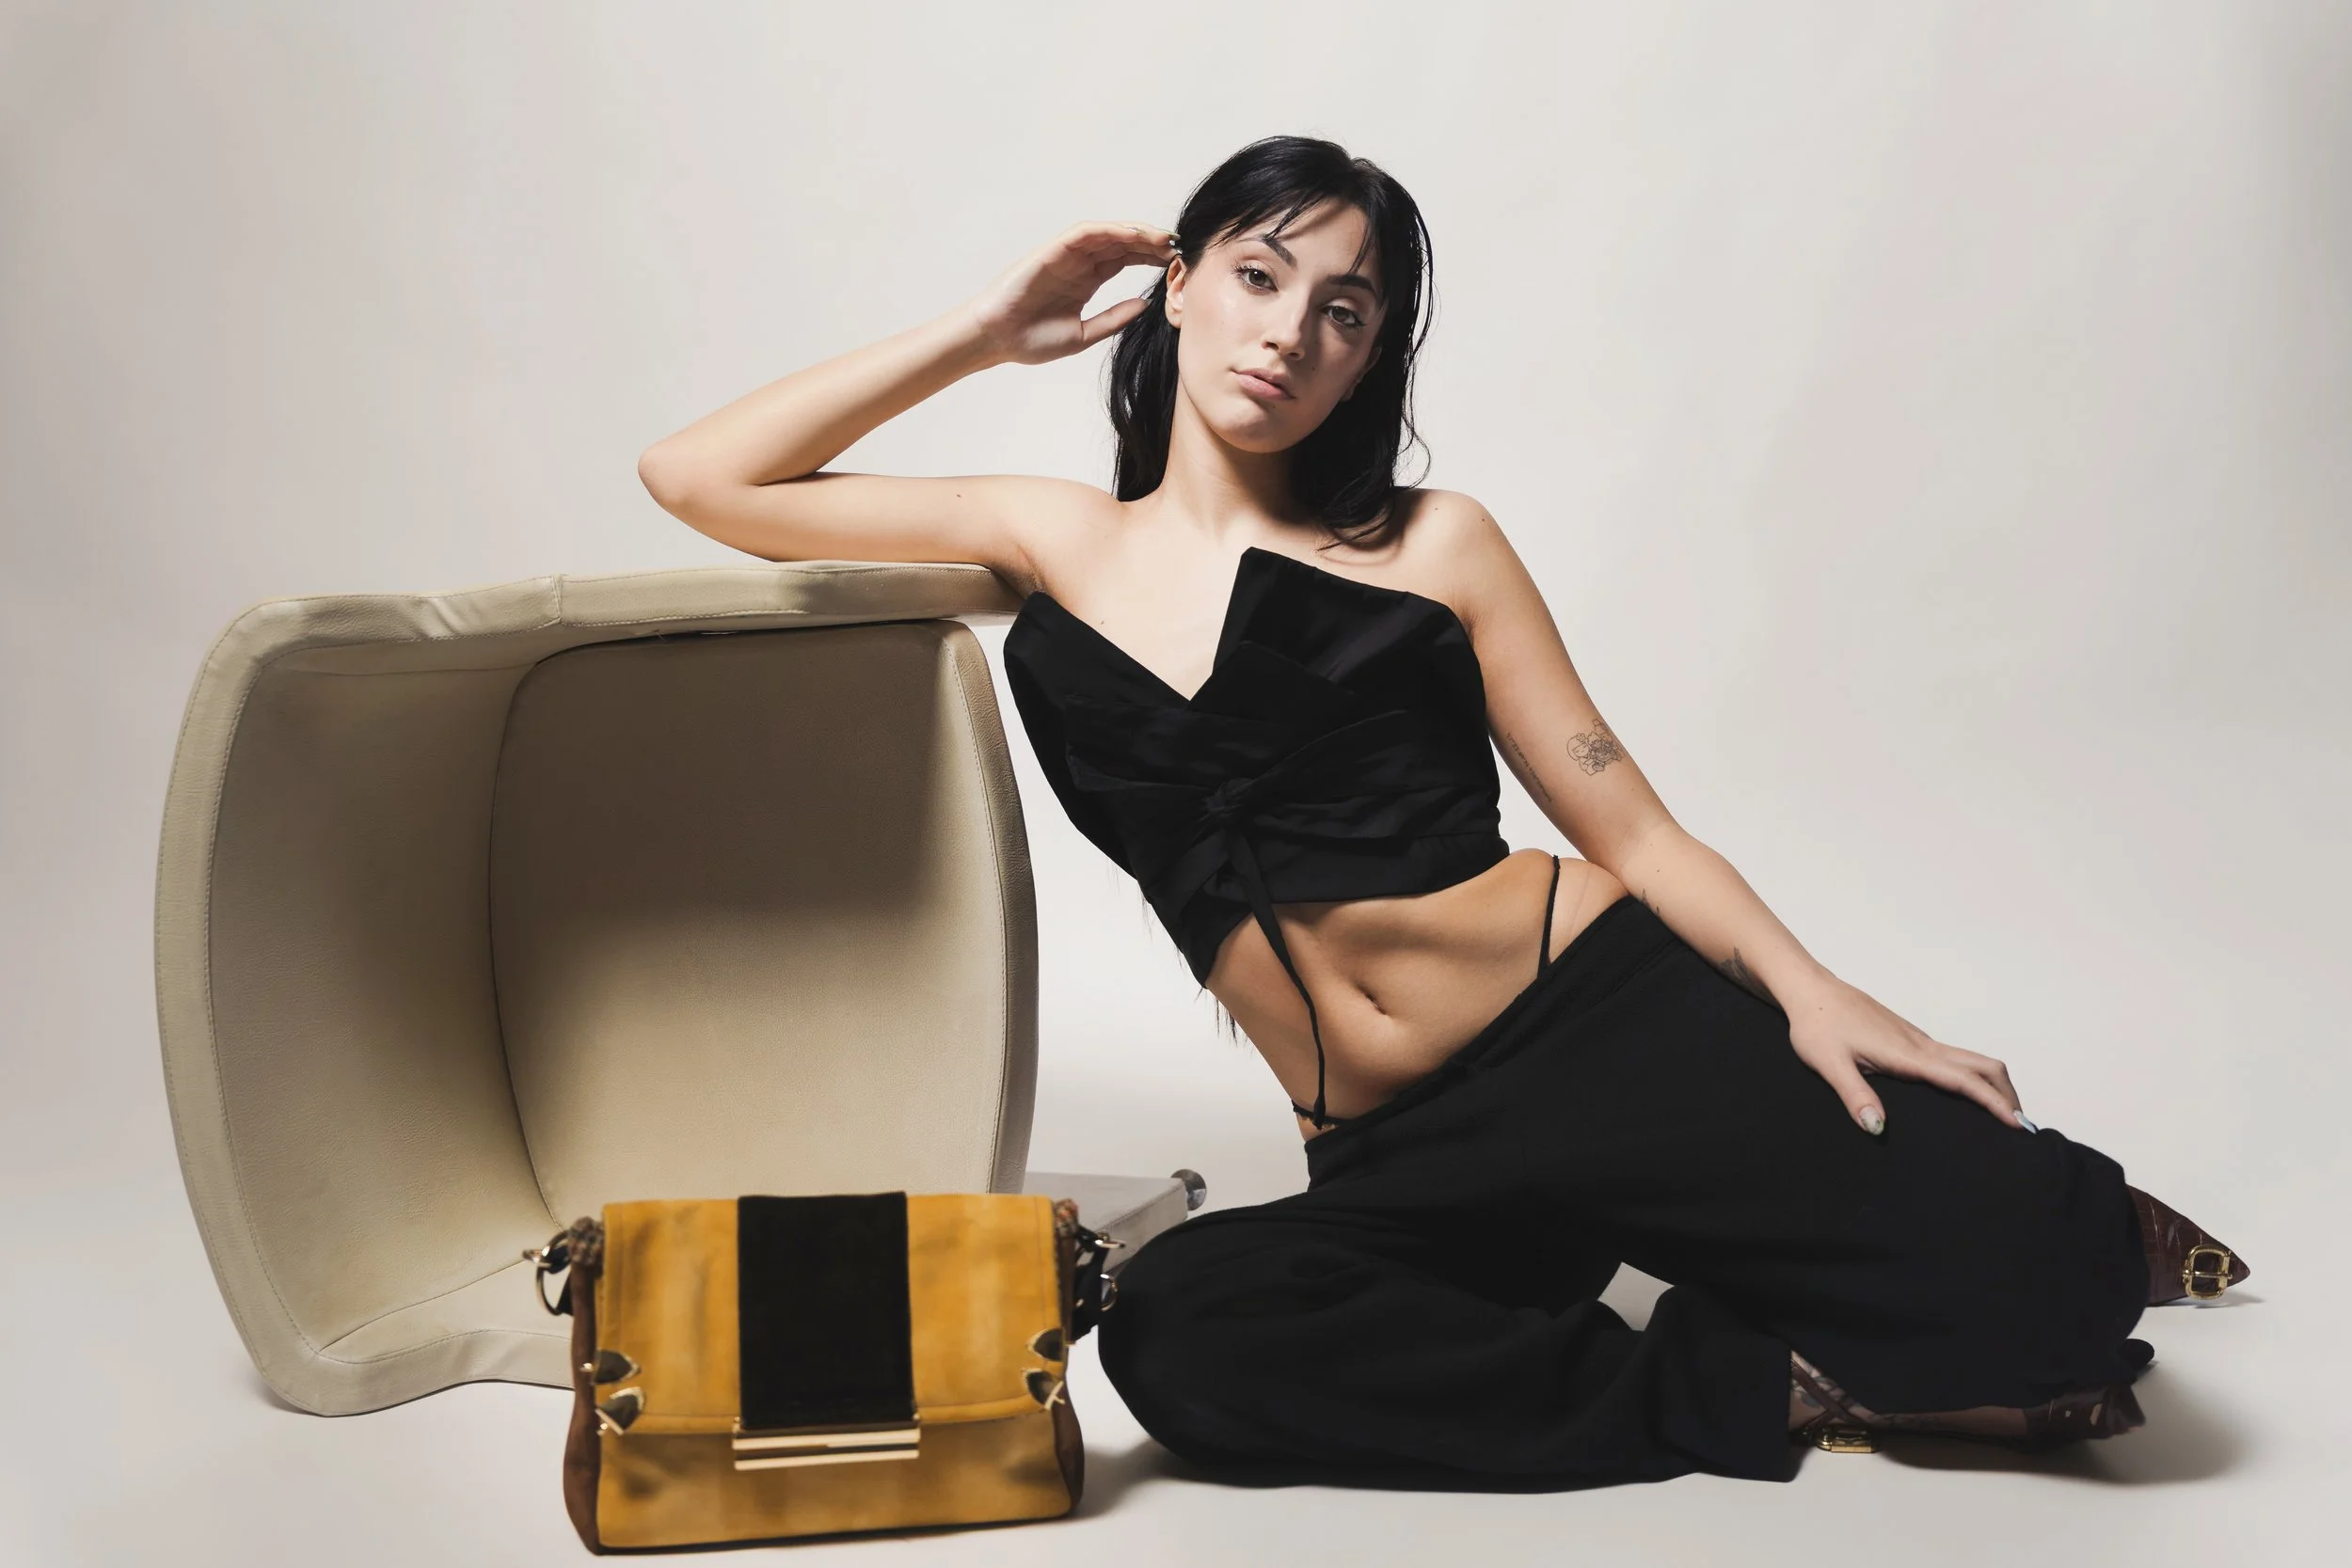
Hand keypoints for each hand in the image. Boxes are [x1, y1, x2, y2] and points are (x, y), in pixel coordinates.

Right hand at [968, 221, 1178, 366]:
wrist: (997, 339)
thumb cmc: (1032, 340)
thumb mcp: (1083, 335)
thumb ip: (1114, 319)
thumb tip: (1145, 305)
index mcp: (1086, 281)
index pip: (1125, 260)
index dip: (1151, 258)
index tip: (1177, 263)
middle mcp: (1079, 264)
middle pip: (1122, 243)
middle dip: (1151, 242)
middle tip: (1179, 246)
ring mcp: (1066, 255)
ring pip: (1108, 234)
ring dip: (1135, 232)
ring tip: (1162, 239)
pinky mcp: (1052, 250)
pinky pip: (1085, 233)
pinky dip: (1109, 230)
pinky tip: (1132, 235)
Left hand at [1782, 976, 2026, 1133]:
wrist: (1809, 990)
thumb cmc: (1816, 1025)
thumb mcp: (1829, 1064)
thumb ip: (1854, 1095)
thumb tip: (1878, 1128)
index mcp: (1907, 1054)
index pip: (1963, 1080)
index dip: (1993, 1102)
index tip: (2016, 1124)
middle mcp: (1921, 1044)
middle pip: (1983, 1064)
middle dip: (2007, 1094)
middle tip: (2021, 1127)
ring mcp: (1917, 1039)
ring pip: (1971, 1058)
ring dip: (1994, 1084)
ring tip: (2003, 1116)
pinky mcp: (1909, 1038)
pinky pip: (1955, 1057)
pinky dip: (1974, 1076)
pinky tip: (1966, 1095)